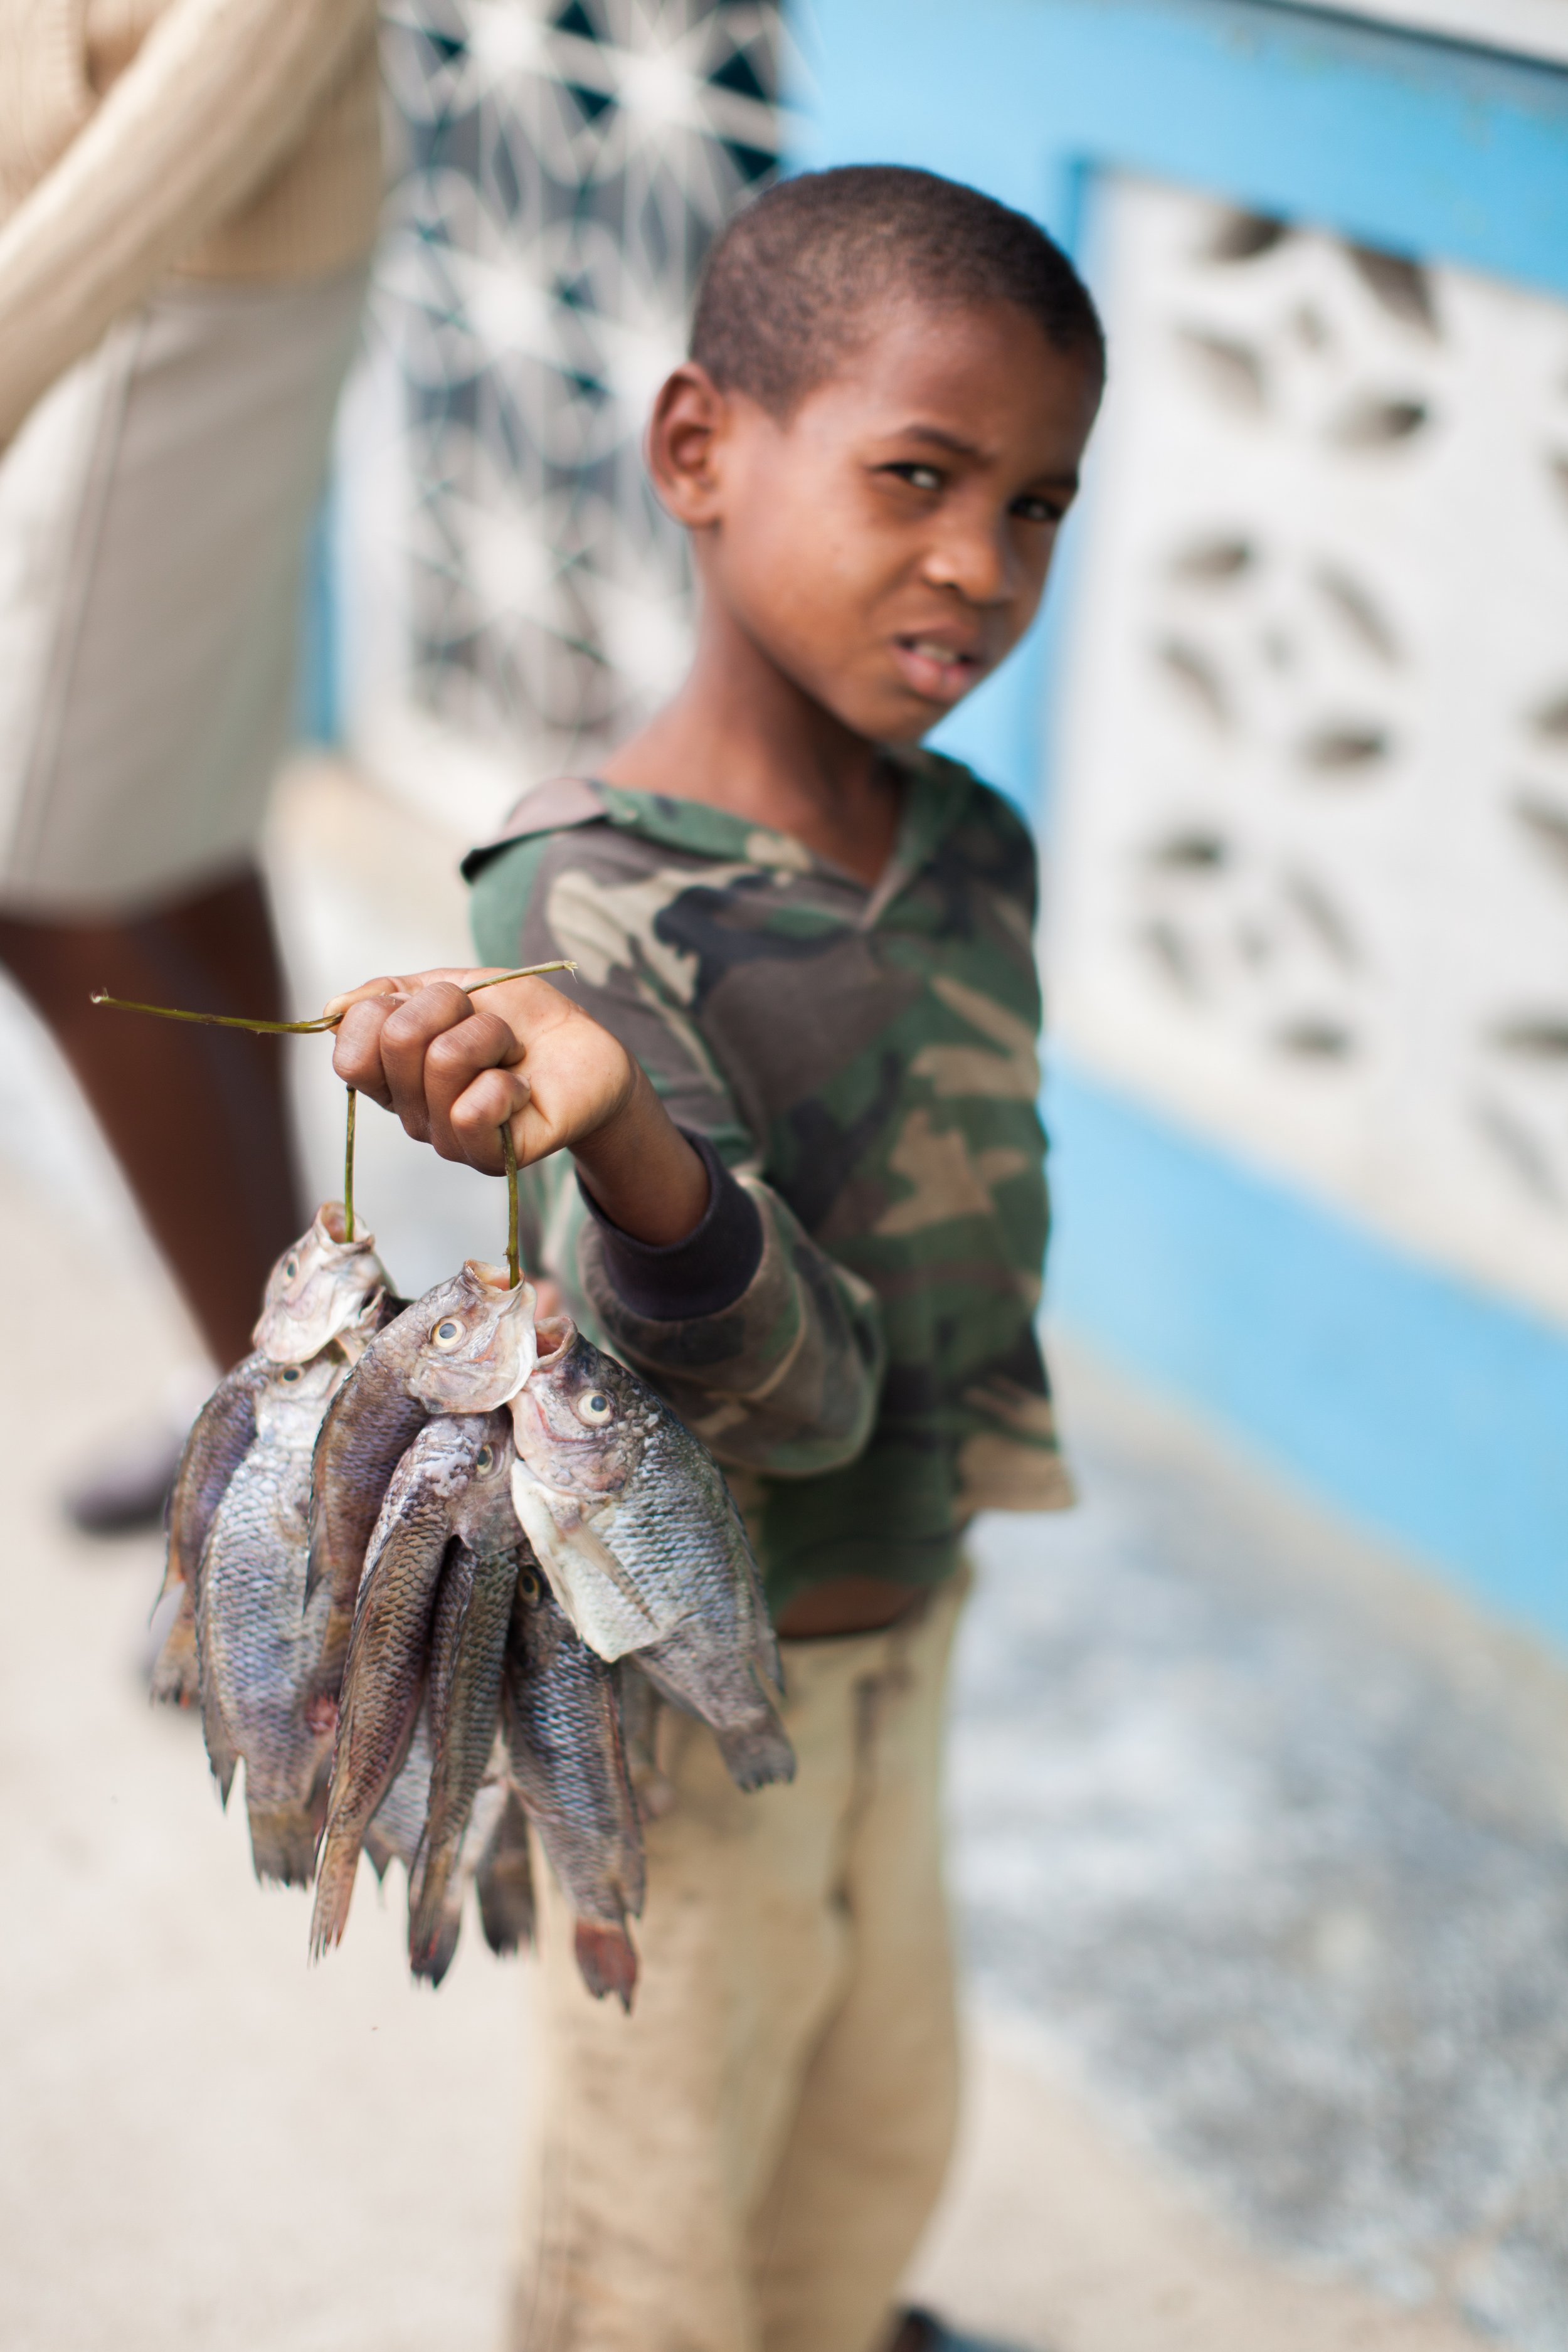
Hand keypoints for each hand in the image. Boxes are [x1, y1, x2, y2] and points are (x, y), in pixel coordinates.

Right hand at [325, 969, 708, 1245]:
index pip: (350, 1049)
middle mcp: (411, 1114)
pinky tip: (522, 1089)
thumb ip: (391, 993)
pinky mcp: (492, 1158)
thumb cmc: (517, 1018)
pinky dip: (507, 1081)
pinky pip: (474, 1110)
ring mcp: (449, 1140)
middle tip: (482, 1021)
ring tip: (508, 1051)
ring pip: (443, 1061)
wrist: (585, 1048)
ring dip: (489, 1035)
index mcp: (392, 1076)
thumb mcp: (451, 984)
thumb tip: (335, 1007)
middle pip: (397, 1040)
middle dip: (450, 1005)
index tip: (433, 1000)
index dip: (390, 1006)